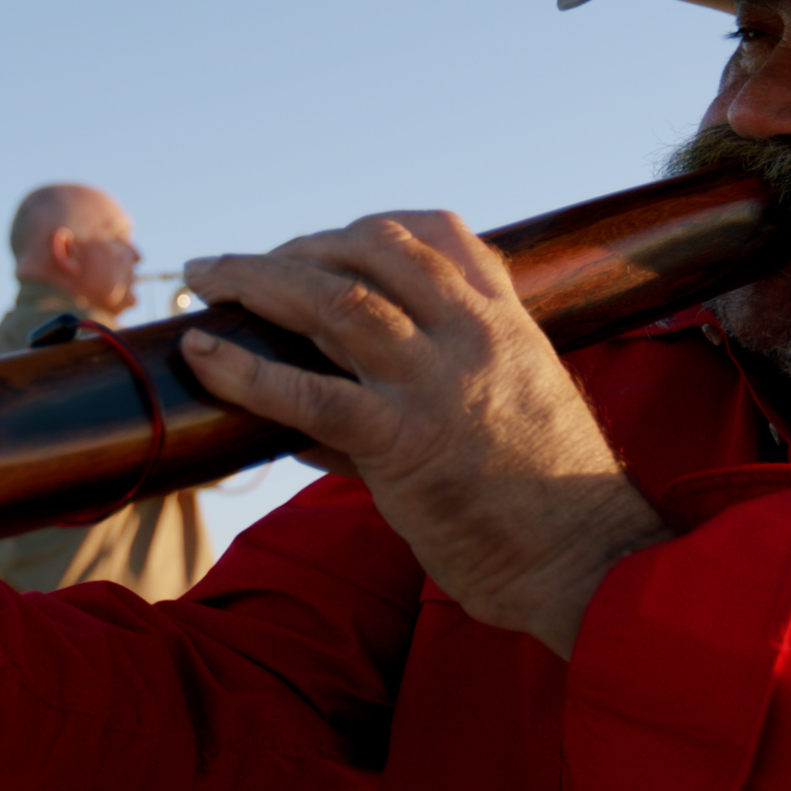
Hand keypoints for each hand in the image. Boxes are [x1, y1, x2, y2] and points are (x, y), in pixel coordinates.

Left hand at [182, 212, 673, 657]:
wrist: (587, 560)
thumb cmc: (546, 500)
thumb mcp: (513, 409)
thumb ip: (430, 391)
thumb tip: (311, 428)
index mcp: (506, 321)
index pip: (438, 232)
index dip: (366, 230)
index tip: (320, 247)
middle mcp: (472, 336)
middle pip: (371, 250)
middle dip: (296, 247)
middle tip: (240, 266)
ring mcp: (437, 384)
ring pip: (334, 303)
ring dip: (257, 281)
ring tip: (204, 282)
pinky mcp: (404, 443)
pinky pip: (311, 395)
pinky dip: (247, 370)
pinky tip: (203, 354)